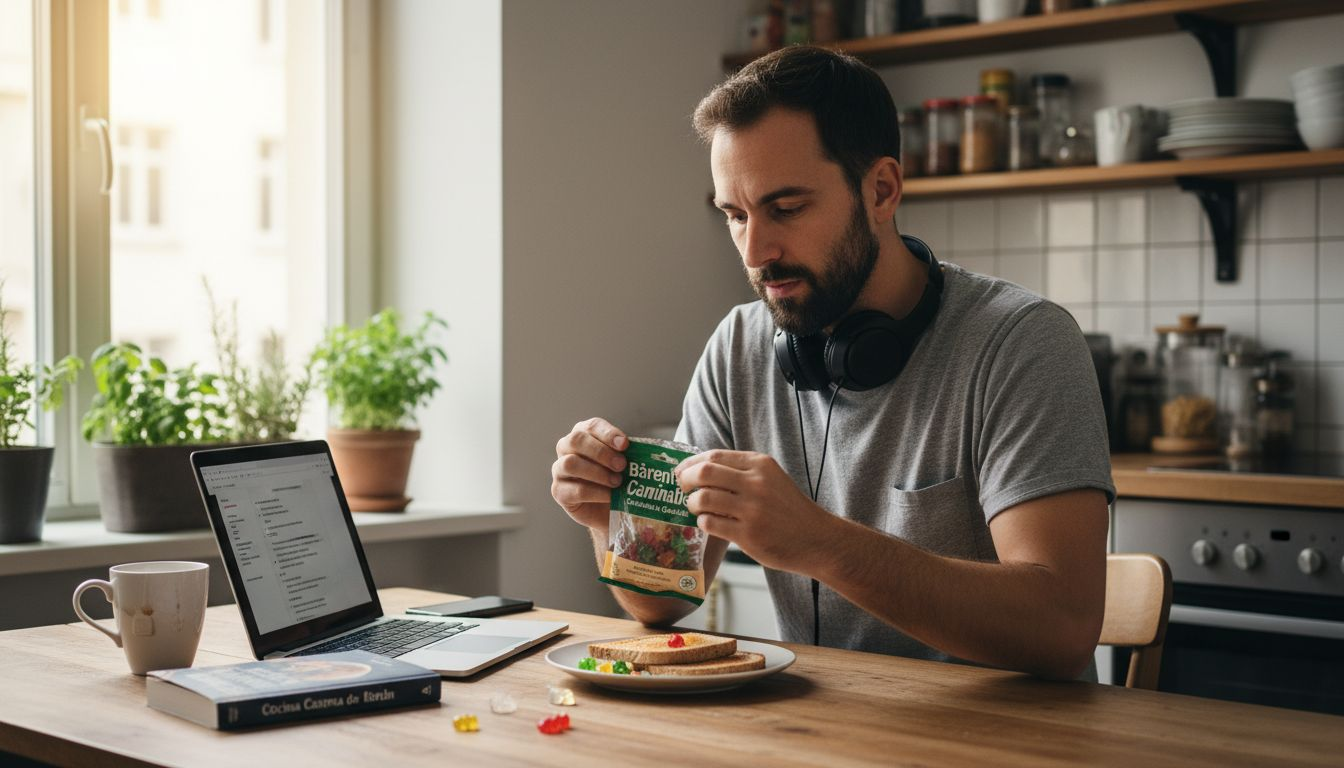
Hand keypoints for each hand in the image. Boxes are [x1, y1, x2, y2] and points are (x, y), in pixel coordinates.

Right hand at [551, 417, 627, 529]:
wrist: (608, 509)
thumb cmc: (616, 479)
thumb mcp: (624, 463)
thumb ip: (628, 454)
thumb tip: (643, 450)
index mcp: (584, 434)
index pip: (592, 426)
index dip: (608, 433)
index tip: (625, 444)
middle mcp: (567, 448)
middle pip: (576, 440)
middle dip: (601, 452)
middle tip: (621, 465)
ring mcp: (559, 469)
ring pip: (570, 464)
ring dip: (597, 472)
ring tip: (617, 482)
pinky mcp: (559, 492)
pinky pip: (575, 490)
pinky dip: (596, 493)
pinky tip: (610, 496)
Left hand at [675, 449, 831, 571]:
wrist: (817, 539)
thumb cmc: (789, 509)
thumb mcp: (772, 479)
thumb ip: (743, 471)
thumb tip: (702, 469)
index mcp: (760, 464)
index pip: (715, 456)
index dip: (691, 463)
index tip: (682, 471)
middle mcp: (756, 483)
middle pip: (704, 473)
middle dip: (686, 480)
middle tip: (682, 488)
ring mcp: (752, 509)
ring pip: (703, 498)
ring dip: (692, 503)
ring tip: (695, 508)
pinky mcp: (748, 534)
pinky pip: (710, 523)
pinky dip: (702, 522)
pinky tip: (708, 523)